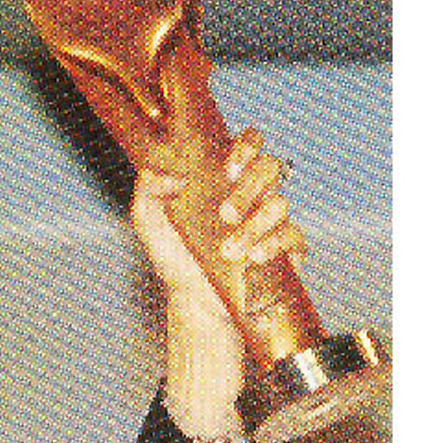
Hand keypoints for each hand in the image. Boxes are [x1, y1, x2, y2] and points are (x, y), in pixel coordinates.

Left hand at [132, 129, 306, 312]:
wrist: (191, 298)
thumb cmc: (174, 254)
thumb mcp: (149, 220)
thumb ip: (148, 189)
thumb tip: (172, 177)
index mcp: (227, 175)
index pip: (249, 143)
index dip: (246, 147)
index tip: (229, 168)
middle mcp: (254, 191)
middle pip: (269, 167)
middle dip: (249, 188)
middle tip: (225, 214)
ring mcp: (272, 218)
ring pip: (279, 204)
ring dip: (255, 225)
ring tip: (229, 251)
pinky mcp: (287, 247)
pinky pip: (294, 236)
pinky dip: (275, 244)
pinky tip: (254, 258)